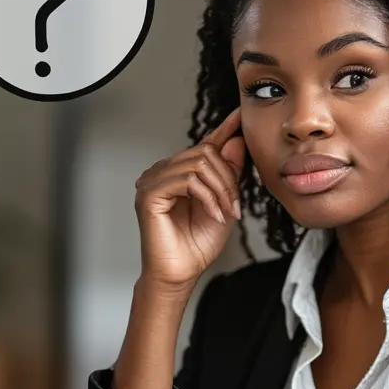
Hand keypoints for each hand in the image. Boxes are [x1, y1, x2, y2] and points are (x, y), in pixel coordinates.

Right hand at [134, 108, 245, 292]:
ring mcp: (152, 181)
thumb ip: (229, 173)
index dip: (223, 129)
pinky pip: (186, 180)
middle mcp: (163, 172)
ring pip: (198, 164)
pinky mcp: (148, 194)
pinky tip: (213, 214)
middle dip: (228, 179)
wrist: (182, 272)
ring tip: (225, 213)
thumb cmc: (197, 244)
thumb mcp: (224, 203)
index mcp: (180, 173)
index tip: (240, 115)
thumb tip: (236, 140)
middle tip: (235, 206)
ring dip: (220, 189)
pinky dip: (207, 197)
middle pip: (205, 152)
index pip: (204, 145)